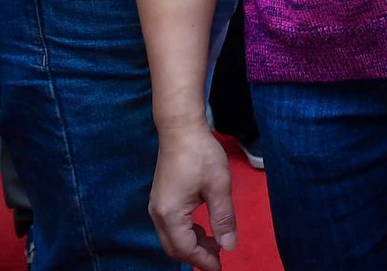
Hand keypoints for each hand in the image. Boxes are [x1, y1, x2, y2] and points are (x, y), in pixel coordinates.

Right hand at [149, 125, 236, 270]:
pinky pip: (172, 227)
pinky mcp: (161, 201)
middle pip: (175, 248)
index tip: (221, 267)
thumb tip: (229, 246)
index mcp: (170, 214)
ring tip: (217, 245)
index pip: (185, 249)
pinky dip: (188, 234)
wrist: (181, 130)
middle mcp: (158, 215)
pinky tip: (205, 230)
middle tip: (220, 258)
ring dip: (193, 245)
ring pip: (173, 239)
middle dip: (197, 256)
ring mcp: (157, 208)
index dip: (203, 261)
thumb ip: (223, 219)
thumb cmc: (201, 155)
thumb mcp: (218, 187)